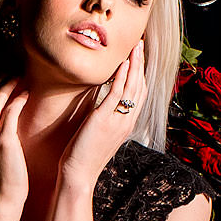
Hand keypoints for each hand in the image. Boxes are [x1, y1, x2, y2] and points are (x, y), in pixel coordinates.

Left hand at [58, 40, 145, 184]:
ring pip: (132, 87)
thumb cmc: (84, 157)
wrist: (79, 175)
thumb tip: (102, 106)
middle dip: (141, 64)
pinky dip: (121, 77)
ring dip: (135, 65)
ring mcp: (118, 121)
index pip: (139, 95)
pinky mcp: (104, 119)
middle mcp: (127, 122)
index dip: (140, 75)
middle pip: (140, 87)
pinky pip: (117, 94)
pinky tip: (123, 63)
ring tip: (136, 47)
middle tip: (140, 45)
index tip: (139, 58)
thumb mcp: (100, 136)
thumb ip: (105, 120)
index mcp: (127, 126)